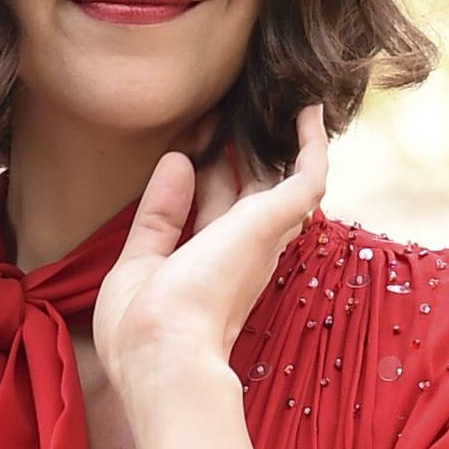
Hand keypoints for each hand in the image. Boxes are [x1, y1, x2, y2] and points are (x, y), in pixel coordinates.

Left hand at [93, 101, 328, 397]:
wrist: (164, 352)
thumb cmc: (143, 328)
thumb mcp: (137, 263)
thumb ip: (158, 217)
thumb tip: (177, 162)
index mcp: (207, 270)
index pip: (210, 213)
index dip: (202, 174)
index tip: (187, 141)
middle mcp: (240, 254)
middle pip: (242, 190)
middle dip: (231, 149)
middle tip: (218, 108)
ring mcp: (261, 237)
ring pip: (275, 177)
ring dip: (267, 138)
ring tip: (260, 96)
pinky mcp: (275, 220)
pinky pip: (307, 175)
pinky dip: (311, 143)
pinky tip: (306, 108)